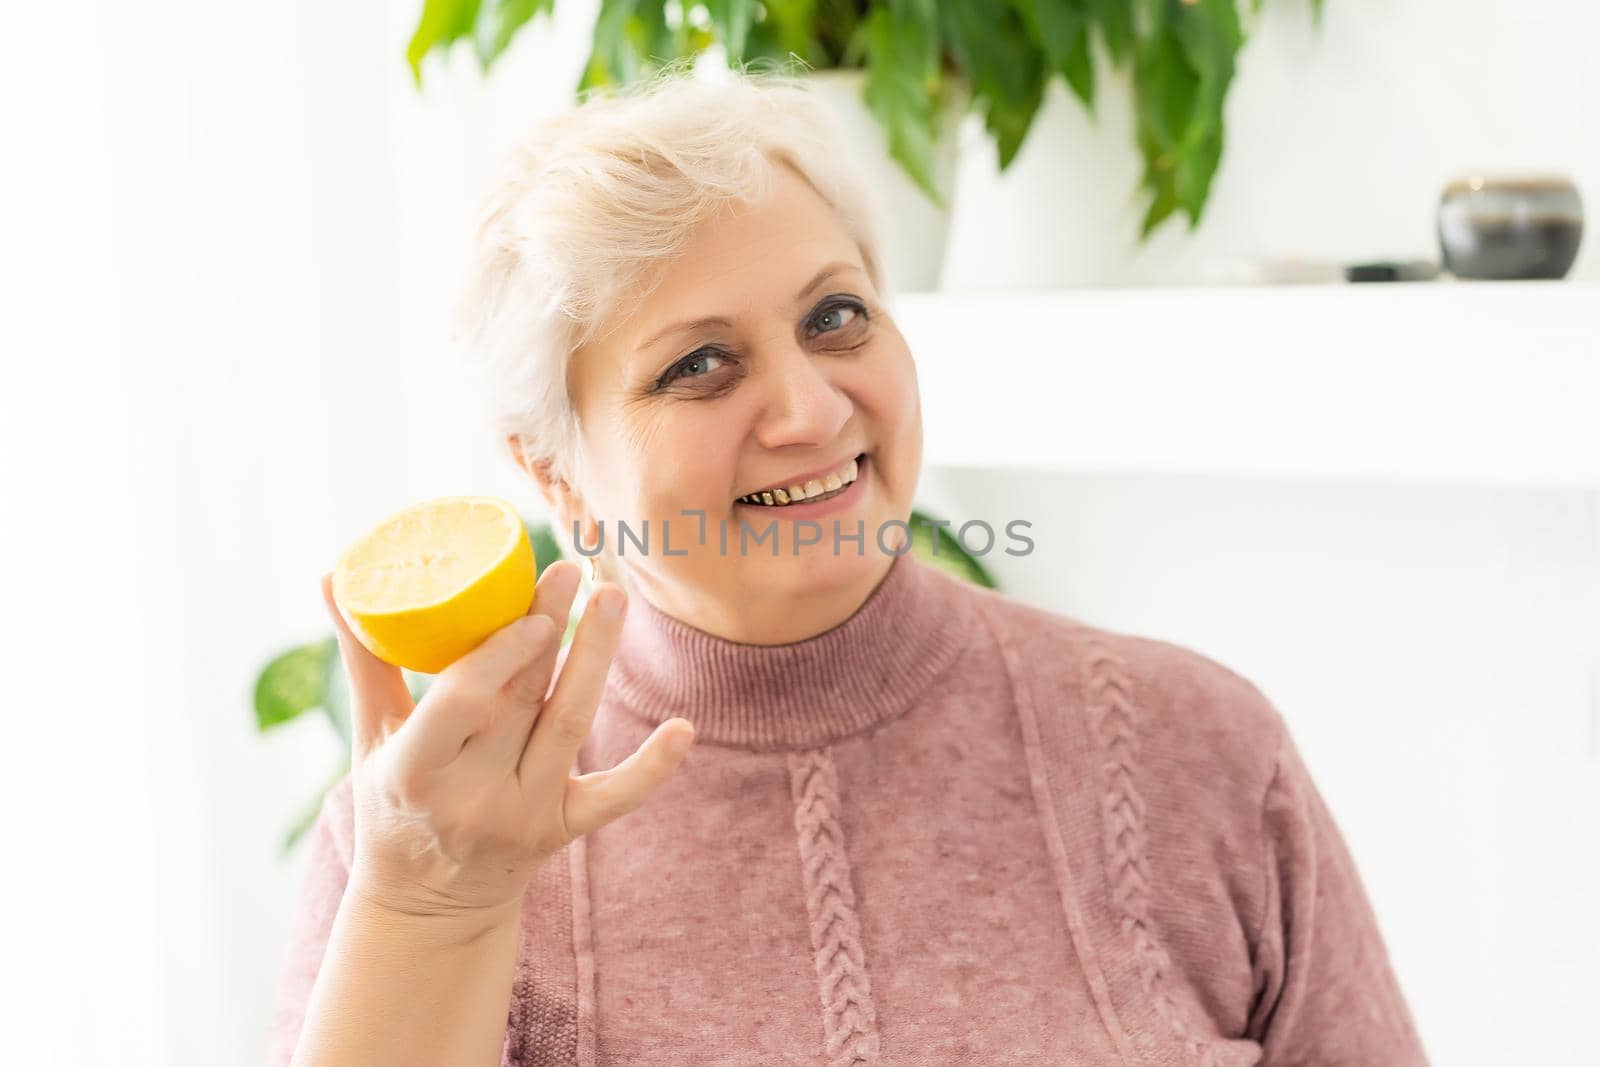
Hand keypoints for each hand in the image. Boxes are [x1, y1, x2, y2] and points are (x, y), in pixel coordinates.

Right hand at [319, 560, 693, 930]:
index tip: (525, 608)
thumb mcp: (372, 740)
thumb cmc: (395, 803)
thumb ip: (364, 660)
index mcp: (416, 772)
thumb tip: (336, 575)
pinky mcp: (563, 829)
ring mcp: (524, 814)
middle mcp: (473, 795)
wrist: (428, 907)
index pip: (461, 705)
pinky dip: (652, 768)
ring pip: (568, 727)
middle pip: (521, 701)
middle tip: (572, 568)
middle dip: (549, 629)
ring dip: (595, 660)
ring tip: (612, 598)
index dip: (496, 658)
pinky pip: (613, 798)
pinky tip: (683, 728)